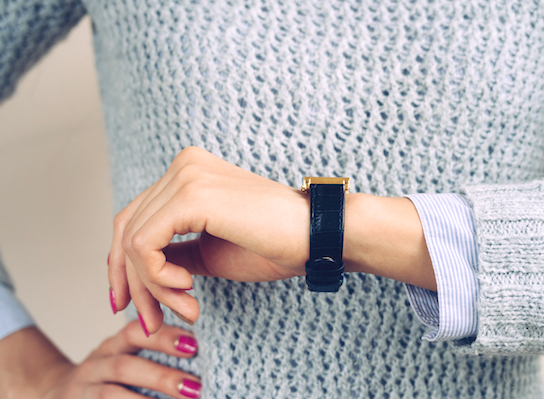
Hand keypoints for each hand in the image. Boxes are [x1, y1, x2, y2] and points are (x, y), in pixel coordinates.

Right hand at [0, 322, 200, 398]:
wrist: (53, 394)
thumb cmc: (106, 376)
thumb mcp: (121, 357)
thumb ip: (151, 352)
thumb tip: (198, 352)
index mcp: (111, 347)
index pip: (134, 334)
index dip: (163, 338)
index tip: (194, 345)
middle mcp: (95, 367)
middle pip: (125, 368)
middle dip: (162, 378)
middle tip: (195, 387)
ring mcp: (83, 392)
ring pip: (111, 397)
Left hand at [109, 146, 310, 333]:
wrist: (316, 238)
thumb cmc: (272, 246)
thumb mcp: (207, 254)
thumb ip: (170, 254)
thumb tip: (133, 273)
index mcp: (187, 173)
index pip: (135, 218)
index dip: (123, 266)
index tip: (130, 306)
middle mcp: (183, 166)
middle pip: (127, 229)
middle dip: (133, 284)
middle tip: (150, 322)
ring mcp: (186, 176)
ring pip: (132, 241)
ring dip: (151, 287)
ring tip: (186, 307)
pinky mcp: (191, 195)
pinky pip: (145, 245)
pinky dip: (157, 276)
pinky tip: (188, 287)